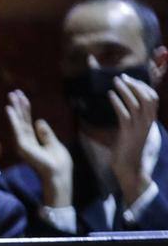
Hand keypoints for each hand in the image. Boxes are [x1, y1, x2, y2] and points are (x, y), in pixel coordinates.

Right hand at [5, 90, 71, 208]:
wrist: (58, 174)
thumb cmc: (59, 162)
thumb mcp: (54, 143)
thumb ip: (46, 133)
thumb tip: (39, 121)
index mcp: (35, 140)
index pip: (28, 122)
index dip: (26, 110)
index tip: (23, 98)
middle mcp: (27, 141)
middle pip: (22, 121)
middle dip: (18, 106)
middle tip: (13, 93)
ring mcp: (23, 143)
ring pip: (18, 123)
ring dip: (14, 109)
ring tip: (11, 96)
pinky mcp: (22, 146)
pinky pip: (17, 129)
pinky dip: (13, 119)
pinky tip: (10, 109)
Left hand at [109, 74, 157, 207]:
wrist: (128, 169)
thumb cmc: (124, 152)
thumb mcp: (121, 134)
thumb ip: (116, 123)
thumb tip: (94, 117)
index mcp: (149, 121)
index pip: (152, 98)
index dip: (144, 86)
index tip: (132, 78)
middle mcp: (147, 122)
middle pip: (148, 96)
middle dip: (135, 84)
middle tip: (122, 76)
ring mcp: (139, 127)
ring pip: (137, 102)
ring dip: (126, 90)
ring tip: (115, 82)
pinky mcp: (129, 133)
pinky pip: (125, 113)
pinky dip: (118, 102)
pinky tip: (110, 95)